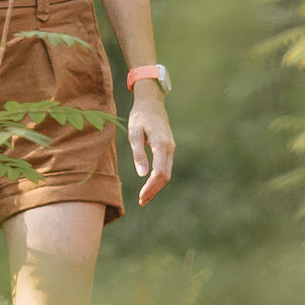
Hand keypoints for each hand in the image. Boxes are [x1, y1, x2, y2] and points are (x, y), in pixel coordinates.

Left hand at [128, 84, 175, 205]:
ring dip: (157, 186)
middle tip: (142, 201)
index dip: (151, 187)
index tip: (141, 197)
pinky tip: (150, 183)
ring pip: (167, 172)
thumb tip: (142, 174)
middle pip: (165, 176)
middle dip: (154, 190)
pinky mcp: (168, 148)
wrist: (151, 103)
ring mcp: (171, 148)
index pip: (159, 172)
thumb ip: (138, 153)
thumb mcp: (134, 132)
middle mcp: (169, 148)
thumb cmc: (140, 116)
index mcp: (161, 144)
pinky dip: (159, 178)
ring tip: (144, 196)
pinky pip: (166, 166)